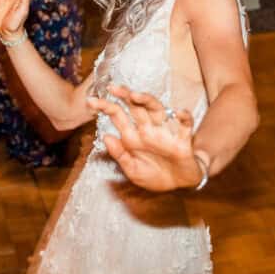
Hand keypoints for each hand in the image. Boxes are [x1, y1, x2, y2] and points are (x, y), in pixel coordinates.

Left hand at [86, 84, 203, 191]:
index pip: (117, 116)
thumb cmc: (154, 176)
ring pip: (157, 109)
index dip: (105, 107)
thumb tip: (106, 137)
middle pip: (135, 107)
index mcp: (133, 137)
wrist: (179, 186)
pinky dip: (184, 117)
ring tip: (136, 95)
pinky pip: (185, 125)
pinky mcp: (182, 139)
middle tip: (112, 87)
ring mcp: (165, 132)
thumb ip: (120, 154)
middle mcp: (148, 130)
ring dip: (147, 100)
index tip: (90, 100)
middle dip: (124, 96)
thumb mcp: (133, 170)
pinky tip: (179, 113)